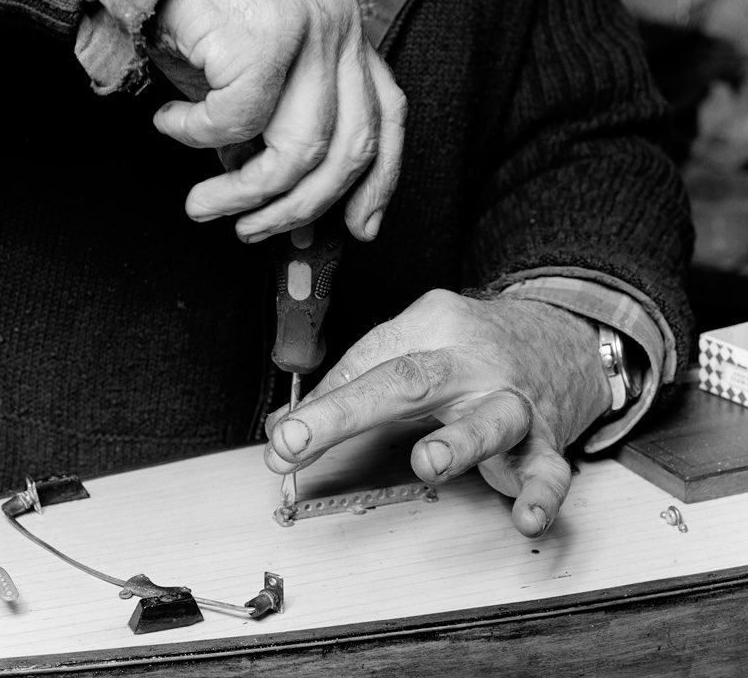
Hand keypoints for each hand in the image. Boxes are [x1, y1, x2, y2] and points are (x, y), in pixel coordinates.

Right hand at [148, 0, 405, 242]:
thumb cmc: (202, 9)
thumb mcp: (253, 78)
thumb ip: (271, 136)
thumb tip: (277, 206)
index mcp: (348, 40)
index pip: (387, 120)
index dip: (381, 183)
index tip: (361, 229)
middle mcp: (341, 32)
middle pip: (349, 150)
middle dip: (299, 208)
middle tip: (253, 232)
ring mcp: (311, 30)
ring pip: (301, 148)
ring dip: (244, 193)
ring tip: (203, 205)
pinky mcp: (267, 34)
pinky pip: (239, 120)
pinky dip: (198, 136)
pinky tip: (172, 124)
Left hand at [264, 290, 610, 536]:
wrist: (560, 335)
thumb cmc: (472, 345)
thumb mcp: (414, 340)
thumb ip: (353, 379)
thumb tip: (287, 422)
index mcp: (431, 326)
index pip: (367, 362)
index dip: (321, 404)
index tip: (282, 440)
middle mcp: (470, 361)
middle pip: (409, 379)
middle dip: (348, 411)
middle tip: (298, 439)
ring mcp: (510, 399)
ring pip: (490, 418)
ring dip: (458, 442)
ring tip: (427, 462)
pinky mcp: (544, 438)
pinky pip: (549, 469)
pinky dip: (540, 494)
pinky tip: (525, 516)